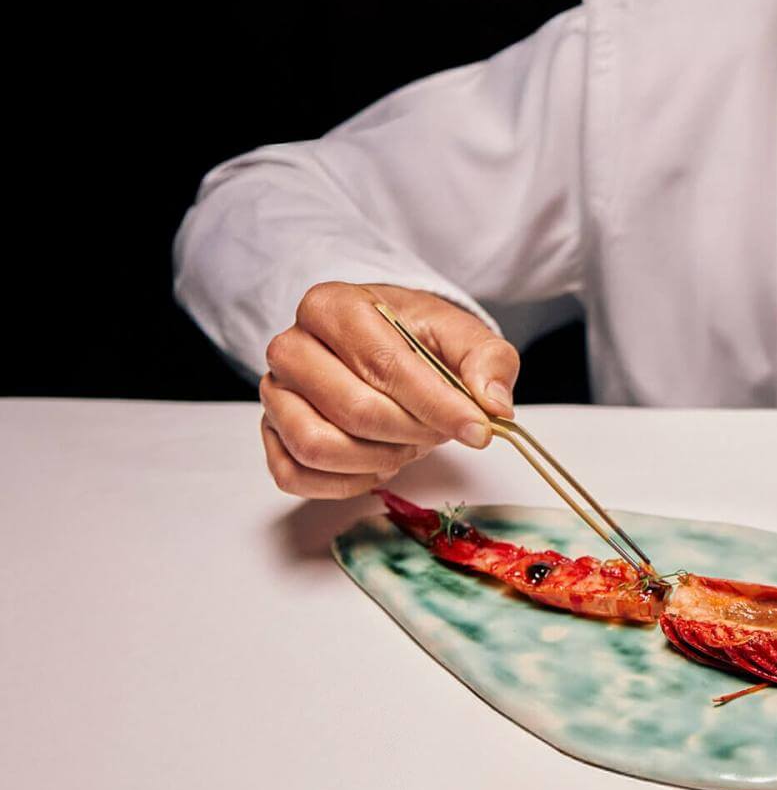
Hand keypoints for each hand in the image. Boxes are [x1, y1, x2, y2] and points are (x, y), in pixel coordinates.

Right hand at [259, 282, 518, 497]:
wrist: (384, 342)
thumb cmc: (417, 337)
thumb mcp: (462, 335)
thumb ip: (488, 361)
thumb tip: (493, 405)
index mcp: (333, 306)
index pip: (384, 364)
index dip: (437, 404)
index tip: (479, 430)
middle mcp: (291, 346)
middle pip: (352, 409)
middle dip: (410, 432)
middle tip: (439, 433)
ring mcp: (275, 392)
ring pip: (317, 445)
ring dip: (377, 459)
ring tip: (408, 445)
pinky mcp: (271, 432)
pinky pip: (294, 475)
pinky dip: (343, 483)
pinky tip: (378, 466)